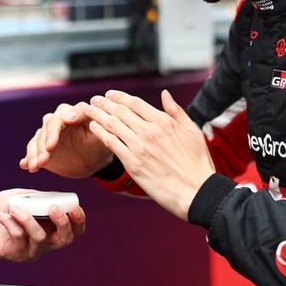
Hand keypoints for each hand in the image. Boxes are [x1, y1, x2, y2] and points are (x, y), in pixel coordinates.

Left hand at [0, 188, 85, 262]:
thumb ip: (40, 198)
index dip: (79, 221)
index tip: (74, 208)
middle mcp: (44, 242)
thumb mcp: (24, 197)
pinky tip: (1, 215)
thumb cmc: (2, 206)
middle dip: (63, 223)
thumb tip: (57, 197)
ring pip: (40, 238)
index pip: (74, 230)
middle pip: (65, 240)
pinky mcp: (14, 254)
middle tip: (53, 209)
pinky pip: (19, 237)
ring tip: (14, 208)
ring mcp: (30, 250)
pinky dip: (11, 222)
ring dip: (28, 219)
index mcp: (50, 227)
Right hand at [20, 102, 113, 176]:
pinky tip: (25, 165)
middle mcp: (60, 119)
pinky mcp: (42, 146)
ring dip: (36, 152)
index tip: (56, 136)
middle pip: (49, 126)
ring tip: (36, 166)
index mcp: (76, 112)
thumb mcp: (103, 136)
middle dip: (46, 140)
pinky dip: (29, 158)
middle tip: (47, 152)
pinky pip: (32, 150)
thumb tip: (71, 116)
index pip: (64, 115)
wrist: (93, 161)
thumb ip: (91, 124)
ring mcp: (49, 133)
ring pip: (38, 138)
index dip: (59, 124)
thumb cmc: (100, 145)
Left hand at [85, 89, 214, 219]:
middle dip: (104, 103)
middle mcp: (149, 131)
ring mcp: (140, 147)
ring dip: (98, 115)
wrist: (196, 191)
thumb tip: (165, 94)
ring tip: (88, 110)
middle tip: (94, 99)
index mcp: (164, 121)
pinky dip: (100, 133)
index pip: (135, 103)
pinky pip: (111, 143)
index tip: (110, 94)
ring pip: (112, 124)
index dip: (119, 97)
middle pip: (120, 111)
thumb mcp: (192, 130)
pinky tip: (93, 127)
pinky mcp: (133, 163)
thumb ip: (176, 111)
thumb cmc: (197, 163)